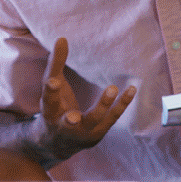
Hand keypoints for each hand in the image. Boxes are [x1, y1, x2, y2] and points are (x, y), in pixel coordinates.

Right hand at [34, 37, 135, 159]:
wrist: (58, 143)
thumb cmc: (54, 108)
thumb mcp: (51, 86)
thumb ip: (56, 63)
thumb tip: (62, 38)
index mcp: (49, 112)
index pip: (49, 100)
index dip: (51, 91)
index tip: (53, 81)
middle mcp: (64, 126)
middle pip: (68, 121)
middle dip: (70, 119)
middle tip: (74, 116)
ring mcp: (83, 132)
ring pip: (93, 120)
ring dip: (103, 106)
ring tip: (112, 88)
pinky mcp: (98, 133)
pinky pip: (111, 118)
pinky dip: (121, 104)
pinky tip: (131, 90)